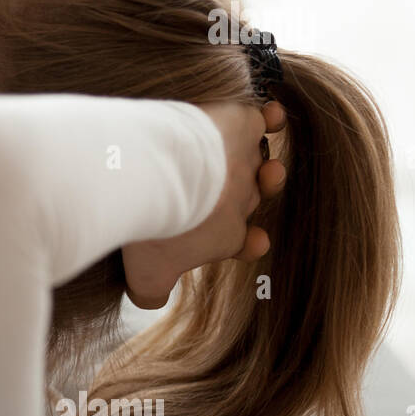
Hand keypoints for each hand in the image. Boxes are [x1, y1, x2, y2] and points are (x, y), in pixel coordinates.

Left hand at [121, 100, 287, 309]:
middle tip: (228, 196)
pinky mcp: (240, 125)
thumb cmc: (153, 228)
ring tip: (263, 164)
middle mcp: (242, 198)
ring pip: (261, 162)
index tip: (253, 242)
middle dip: (245, 198)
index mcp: (226, 236)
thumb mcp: (146, 275)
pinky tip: (268, 114)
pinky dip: (267, 117)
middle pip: (248, 197)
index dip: (247, 243)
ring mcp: (244, 162)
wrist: (158, 177)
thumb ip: (150, 292)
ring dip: (263, 164)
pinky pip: (261, 119)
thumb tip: (148, 301)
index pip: (243, 240)